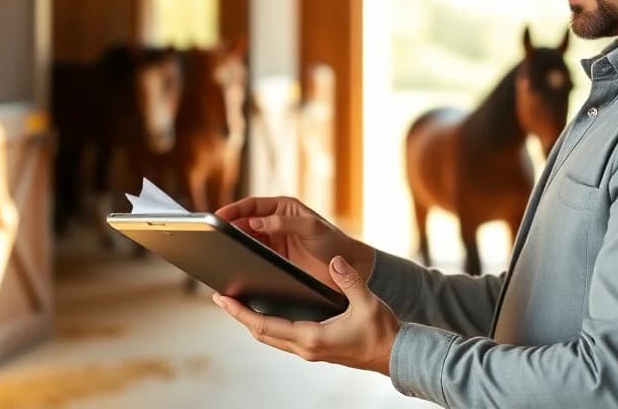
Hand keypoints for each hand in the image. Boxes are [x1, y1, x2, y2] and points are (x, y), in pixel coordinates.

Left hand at [213, 255, 400, 374]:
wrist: (396, 355)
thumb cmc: (382, 332)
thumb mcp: (367, 302)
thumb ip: (349, 280)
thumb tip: (335, 261)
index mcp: (312, 336)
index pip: (266, 325)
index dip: (241, 313)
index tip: (223, 300)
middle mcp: (306, 347)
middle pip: (262, 333)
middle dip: (240, 316)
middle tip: (222, 298)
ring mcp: (310, 350)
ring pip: (271, 337)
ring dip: (252, 322)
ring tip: (238, 304)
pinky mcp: (316, 348)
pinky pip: (283, 338)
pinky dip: (268, 325)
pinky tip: (266, 313)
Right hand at [215, 196, 374, 291]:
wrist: (347, 270)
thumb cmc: (334, 243)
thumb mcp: (311, 228)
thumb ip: (284, 222)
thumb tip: (255, 221)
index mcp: (284, 208)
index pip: (252, 205)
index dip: (233, 209)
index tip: (218, 217)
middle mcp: (276, 222)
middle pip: (245, 222)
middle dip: (229, 227)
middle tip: (212, 236)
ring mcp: (274, 242)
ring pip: (246, 240)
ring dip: (233, 244)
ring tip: (219, 250)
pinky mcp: (275, 260)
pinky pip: (253, 257)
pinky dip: (243, 259)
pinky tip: (234, 265)